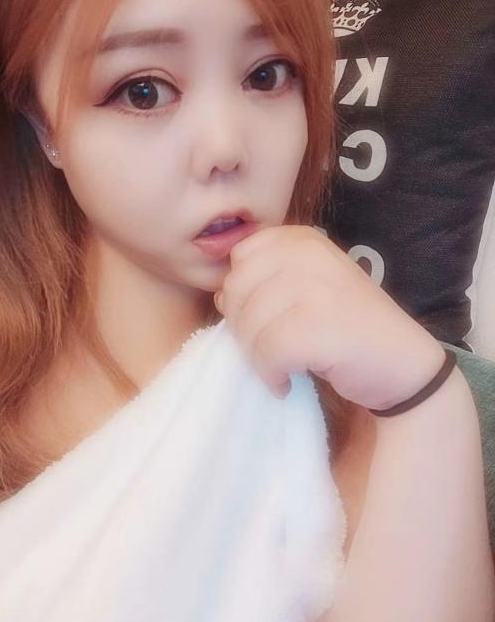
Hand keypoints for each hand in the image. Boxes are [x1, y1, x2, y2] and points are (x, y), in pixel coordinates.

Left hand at [213, 224, 445, 407]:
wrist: (403, 365)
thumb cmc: (348, 327)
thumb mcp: (308, 288)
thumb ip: (266, 281)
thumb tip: (219, 295)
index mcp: (304, 240)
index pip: (241, 257)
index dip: (242, 292)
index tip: (266, 316)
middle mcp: (309, 254)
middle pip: (236, 290)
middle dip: (244, 327)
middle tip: (270, 347)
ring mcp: (314, 288)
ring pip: (248, 324)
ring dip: (257, 357)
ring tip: (283, 366)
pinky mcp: (317, 326)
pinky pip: (266, 352)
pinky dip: (272, 375)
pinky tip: (288, 381)